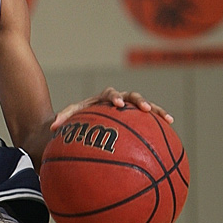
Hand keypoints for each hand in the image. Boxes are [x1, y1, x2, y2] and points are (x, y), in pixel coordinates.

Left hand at [51, 87, 173, 129]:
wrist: (82, 122)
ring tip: (168, 119)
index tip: (116, 104)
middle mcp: (117, 100)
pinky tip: (171, 128)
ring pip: (144, 107)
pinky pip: (149, 121)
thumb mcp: (68, 119)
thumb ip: (62, 120)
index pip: (108, 94)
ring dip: (156, 111)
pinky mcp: (135, 118)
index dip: (114, 97)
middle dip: (138, 102)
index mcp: (102, 99)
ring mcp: (128, 109)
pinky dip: (159, 122)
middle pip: (130, 96)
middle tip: (146, 109)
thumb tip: (52, 128)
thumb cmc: (75, 121)